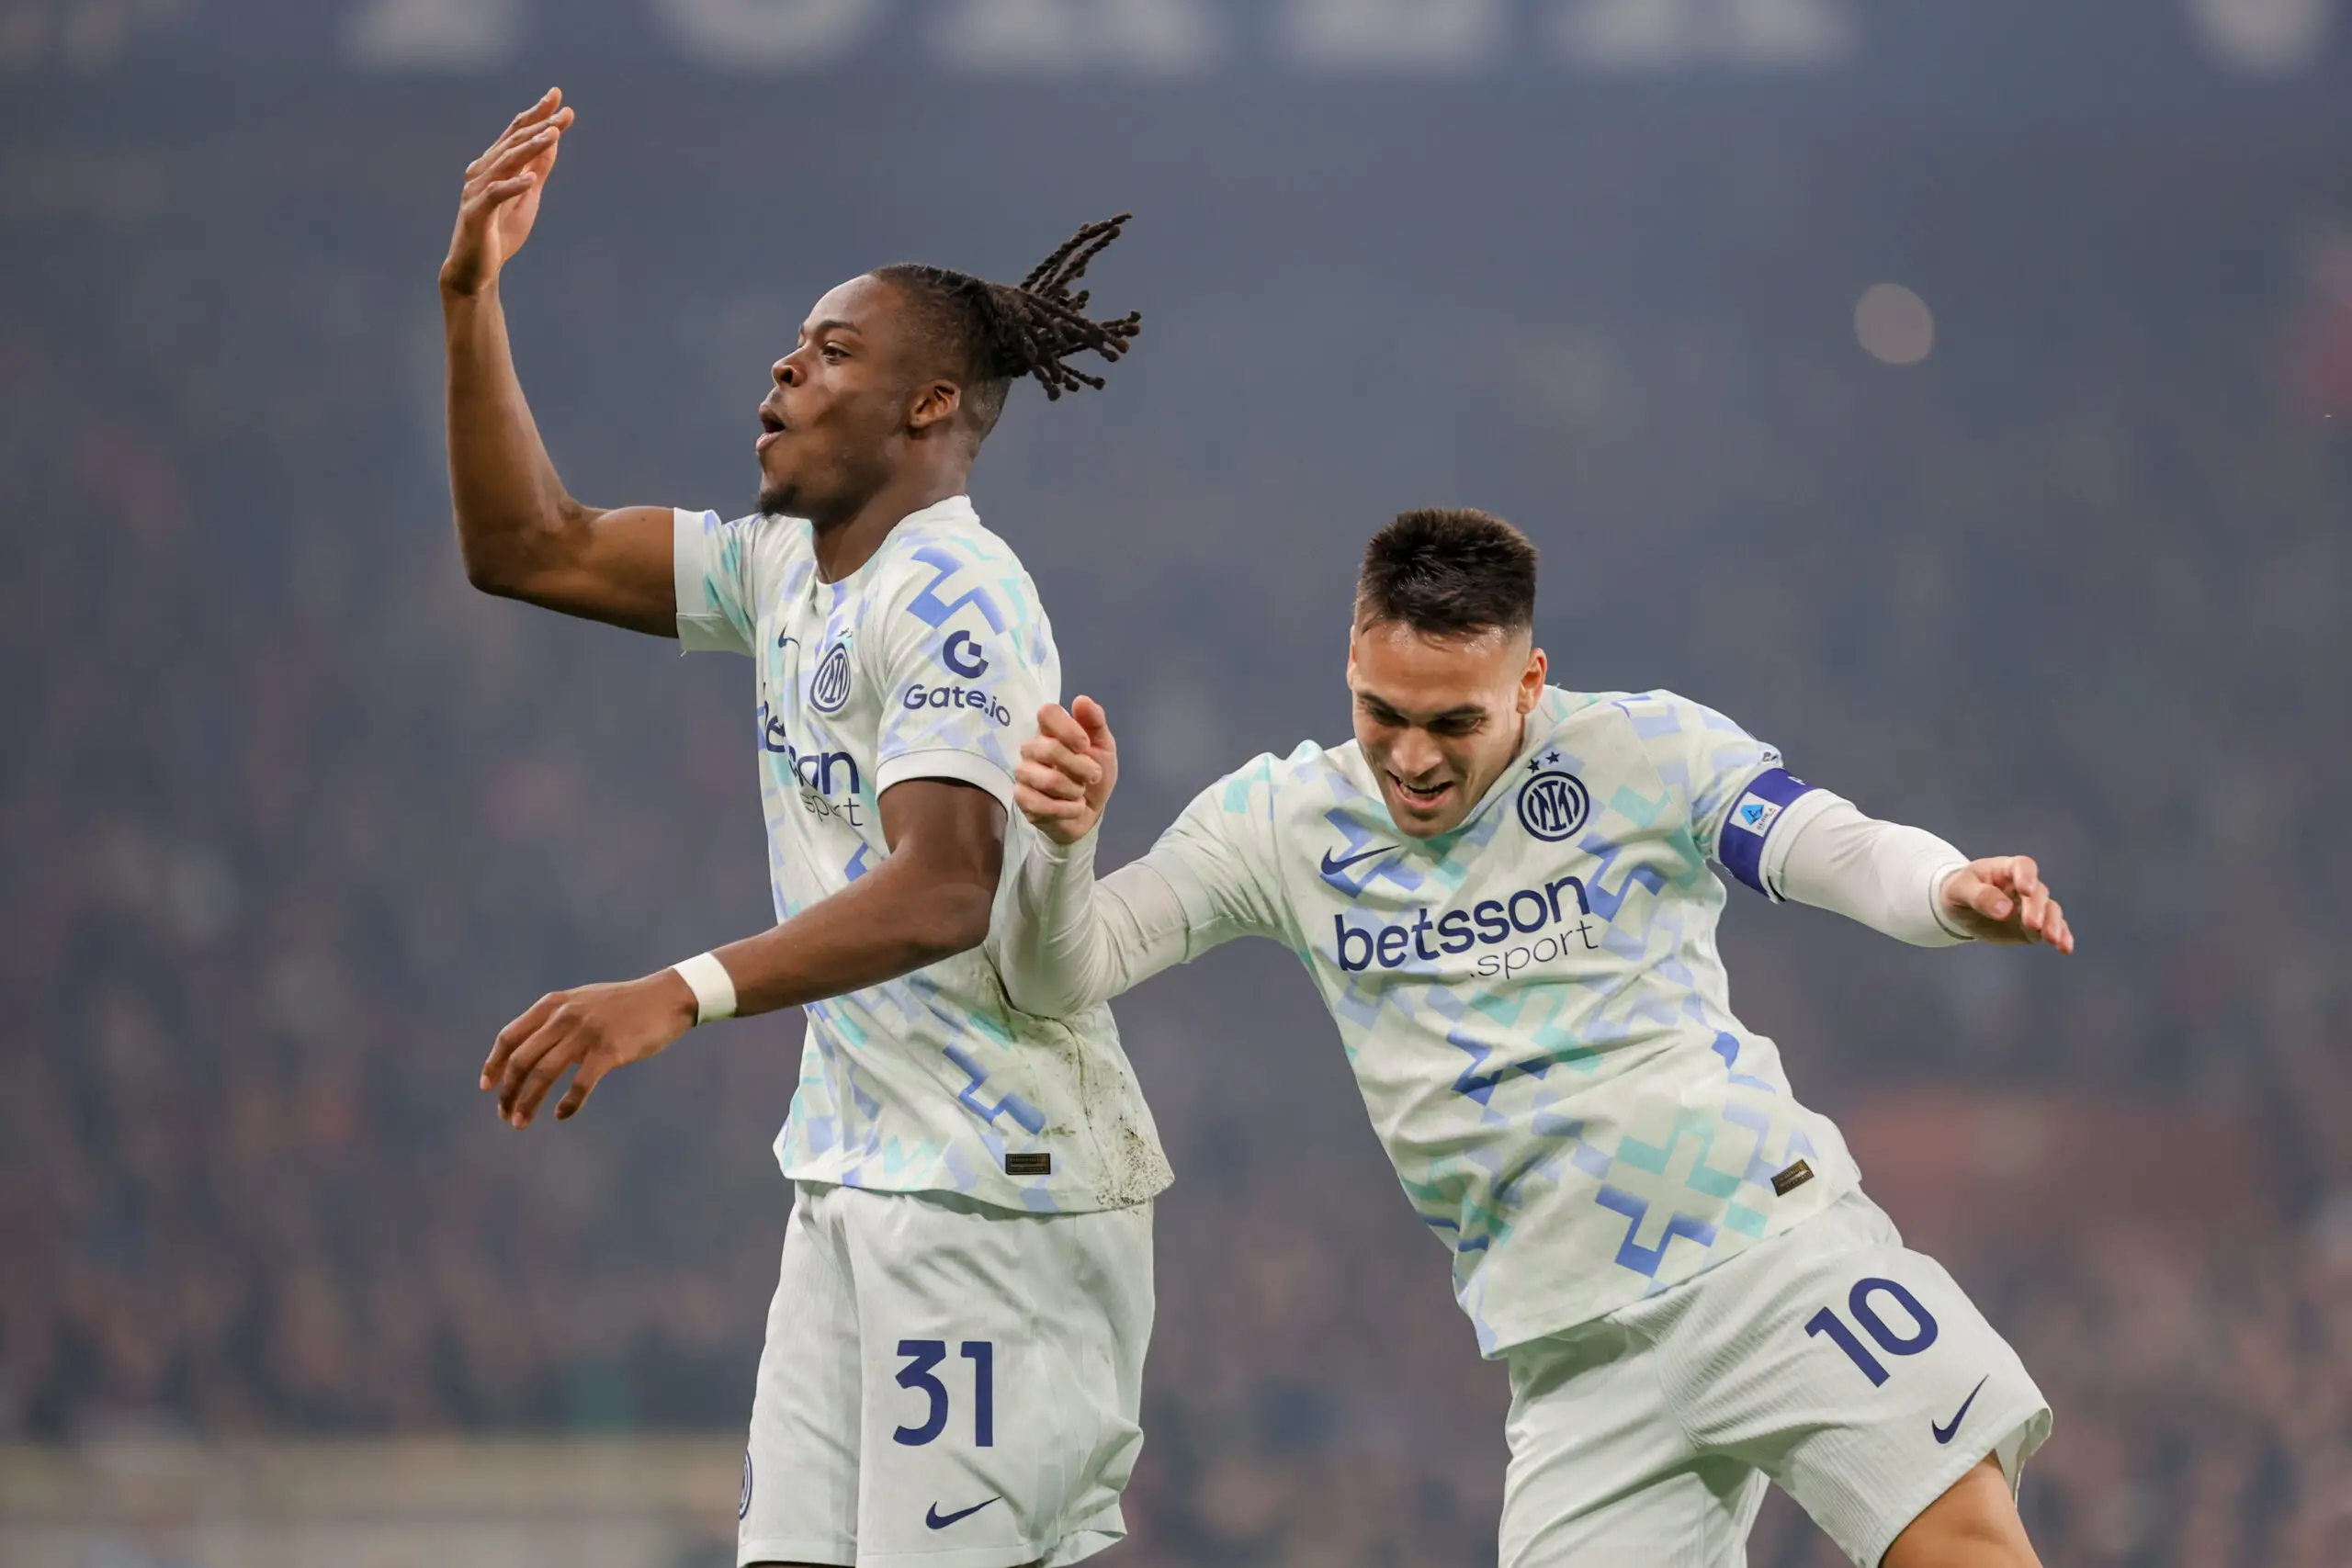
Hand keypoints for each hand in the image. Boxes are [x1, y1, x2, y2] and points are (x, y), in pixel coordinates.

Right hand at [440, 89, 571, 297]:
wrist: (476, 270)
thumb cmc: (499, 233)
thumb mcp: (527, 197)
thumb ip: (538, 170)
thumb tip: (553, 141)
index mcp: (494, 166)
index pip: (516, 133)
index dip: (536, 113)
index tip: (558, 96)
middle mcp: (482, 172)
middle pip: (513, 142)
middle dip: (538, 125)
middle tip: (562, 112)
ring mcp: (476, 191)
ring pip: (505, 163)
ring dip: (529, 148)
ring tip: (552, 135)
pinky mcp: (475, 213)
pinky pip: (495, 195)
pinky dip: (513, 186)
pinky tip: (530, 179)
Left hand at [481, 969, 696, 1127]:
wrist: (667, 998)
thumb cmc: (625, 1005)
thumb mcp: (582, 1002)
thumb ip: (556, 1020)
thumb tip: (530, 1052)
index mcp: (553, 1004)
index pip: (509, 1037)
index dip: (494, 1064)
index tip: (487, 1087)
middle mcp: (564, 1016)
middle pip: (522, 1060)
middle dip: (508, 1092)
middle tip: (504, 1115)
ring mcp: (586, 1033)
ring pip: (543, 1074)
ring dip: (528, 1103)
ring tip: (520, 1122)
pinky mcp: (609, 1051)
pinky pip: (579, 1083)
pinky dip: (568, 1103)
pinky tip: (562, 1114)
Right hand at [1015, 695, 1117, 844]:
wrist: (1089, 812)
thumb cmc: (1093, 775)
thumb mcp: (1104, 748)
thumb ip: (1095, 723)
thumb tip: (1081, 700)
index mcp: (1051, 730)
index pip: (1047, 713)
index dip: (1068, 728)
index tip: (1085, 744)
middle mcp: (1032, 748)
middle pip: (1050, 749)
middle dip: (1081, 767)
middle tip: (1093, 776)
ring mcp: (1024, 774)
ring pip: (1049, 780)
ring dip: (1075, 790)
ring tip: (1080, 793)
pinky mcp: (1021, 799)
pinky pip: (1043, 805)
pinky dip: (1068, 809)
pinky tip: (1072, 808)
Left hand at [1939, 855, 2074, 952]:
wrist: (1960, 907)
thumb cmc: (1958, 890)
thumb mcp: (1959, 889)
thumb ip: (1980, 896)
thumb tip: (2005, 910)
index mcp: (2005, 869)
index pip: (2022, 866)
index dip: (2027, 876)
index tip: (2026, 890)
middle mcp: (2024, 885)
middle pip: (2038, 893)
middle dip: (2037, 908)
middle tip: (2031, 924)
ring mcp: (2031, 906)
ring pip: (2050, 910)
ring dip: (2053, 923)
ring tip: (2052, 939)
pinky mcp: (2034, 926)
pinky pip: (2053, 928)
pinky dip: (2062, 936)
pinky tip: (2065, 948)